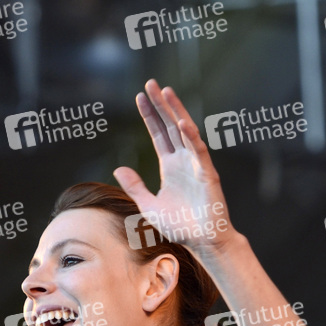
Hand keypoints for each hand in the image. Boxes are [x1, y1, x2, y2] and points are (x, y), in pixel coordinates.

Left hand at [114, 79, 238, 256]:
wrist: (201, 242)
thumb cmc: (179, 225)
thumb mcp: (148, 205)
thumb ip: (135, 186)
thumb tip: (118, 168)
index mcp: (169, 166)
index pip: (158, 134)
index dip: (150, 115)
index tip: (139, 96)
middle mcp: (183, 160)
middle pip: (170, 126)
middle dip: (161, 105)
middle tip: (151, 83)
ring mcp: (196, 165)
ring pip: (185, 132)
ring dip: (176, 111)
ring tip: (166, 92)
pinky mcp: (207, 174)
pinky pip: (199, 152)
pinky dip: (191, 137)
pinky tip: (182, 122)